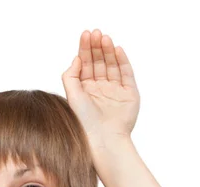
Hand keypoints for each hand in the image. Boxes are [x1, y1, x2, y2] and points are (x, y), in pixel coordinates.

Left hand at [61, 29, 139, 143]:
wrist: (104, 139)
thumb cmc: (85, 122)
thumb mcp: (72, 96)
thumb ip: (70, 75)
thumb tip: (77, 58)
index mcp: (86, 90)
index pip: (85, 64)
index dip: (85, 49)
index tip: (86, 34)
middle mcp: (100, 89)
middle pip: (99, 62)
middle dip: (97, 47)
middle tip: (96, 33)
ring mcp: (115, 91)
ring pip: (112, 65)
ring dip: (108, 51)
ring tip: (105, 38)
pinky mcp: (129, 94)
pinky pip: (126, 73)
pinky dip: (122, 60)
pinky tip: (117, 50)